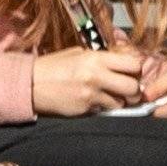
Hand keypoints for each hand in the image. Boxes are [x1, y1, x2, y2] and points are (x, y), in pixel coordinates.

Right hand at [33, 47, 149, 116]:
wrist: (31, 84)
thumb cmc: (54, 66)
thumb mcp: (78, 54)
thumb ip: (101, 58)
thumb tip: (121, 63)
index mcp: (96, 58)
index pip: (133, 64)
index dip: (136, 70)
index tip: (131, 72)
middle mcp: (97, 76)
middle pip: (133, 87)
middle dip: (134, 90)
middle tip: (127, 90)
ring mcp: (91, 95)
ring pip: (122, 103)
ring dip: (119, 101)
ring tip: (109, 96)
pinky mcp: (85, 110)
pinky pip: (105, 111)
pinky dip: (103, 108)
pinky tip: (93, 102)